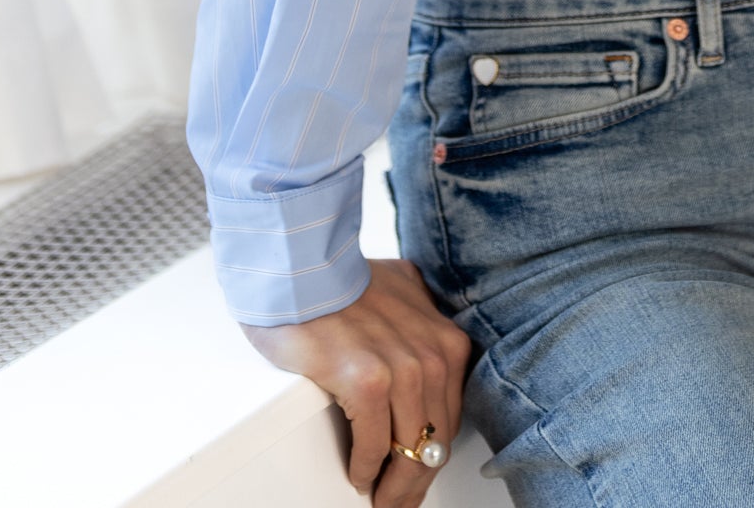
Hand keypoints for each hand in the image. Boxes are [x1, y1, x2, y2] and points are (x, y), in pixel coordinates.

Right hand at [241, 258, 473, 499]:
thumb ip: (420, 321)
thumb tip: (423, 344)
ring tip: (378, 500)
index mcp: (445, 341)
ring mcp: (402, 369)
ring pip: (409, 451)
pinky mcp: (367, 382)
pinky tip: (358, 476)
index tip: (418, 477)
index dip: (432, 456)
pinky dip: (366, 469)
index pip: (448, 418)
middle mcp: (432, 356)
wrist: (305, 269)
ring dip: (393, 486)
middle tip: (398, 504)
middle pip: (434, 441)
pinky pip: (373, 445)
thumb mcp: (404, 293)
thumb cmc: (344, 283)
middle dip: (416, 481)